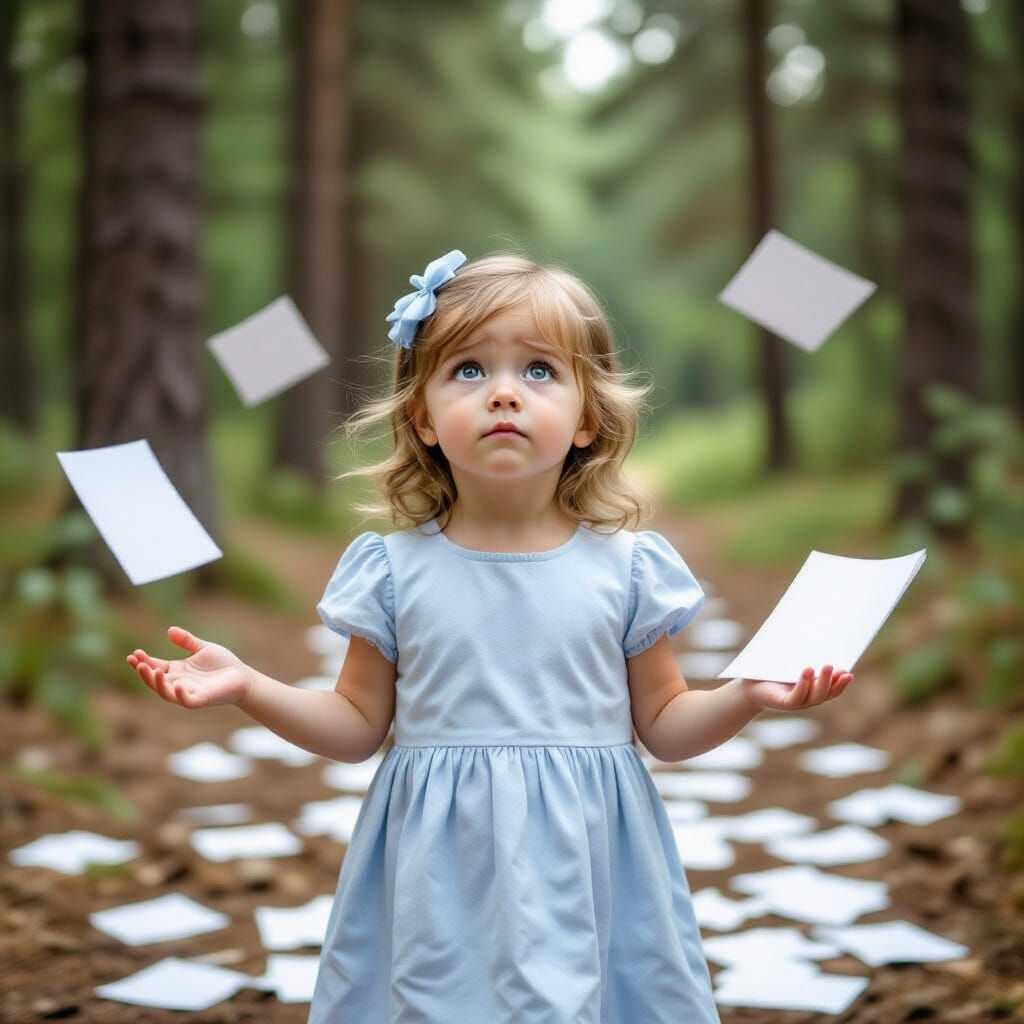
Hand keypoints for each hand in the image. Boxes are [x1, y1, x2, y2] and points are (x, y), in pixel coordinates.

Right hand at [126, 626, 251, 709]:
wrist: (243, 677)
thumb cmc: (223, 664)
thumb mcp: (203, 648)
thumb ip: (186, 641)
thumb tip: (169, 630)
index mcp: (177, 671)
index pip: (155, 667)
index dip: (143, 662)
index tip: (134, 653)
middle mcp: (179, 683)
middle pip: (155, 681)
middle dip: (144, 673)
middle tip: (137, 661)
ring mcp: (189, 692)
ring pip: (166, 693)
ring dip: (157, 684)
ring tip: (152, 671)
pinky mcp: (201, 699)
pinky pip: (186, 701)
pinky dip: (180, 695)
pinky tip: (178, 685)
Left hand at [741, 664, 853, 712]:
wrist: (748, 686)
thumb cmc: (770, 672)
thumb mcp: (790, 664)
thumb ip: (804, 656)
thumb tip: (816, 633)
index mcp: (812, 690)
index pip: (832, 690)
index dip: (841, 683)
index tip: (849, 673)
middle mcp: (807, 699)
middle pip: (826, 694)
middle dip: (834, 681)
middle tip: (839, 668)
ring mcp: (796, 702)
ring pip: (814, 697)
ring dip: (822, 682)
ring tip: (825, 666)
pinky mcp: (783, 703)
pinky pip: (797, 697)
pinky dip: (803, 685)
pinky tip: (807, 672)